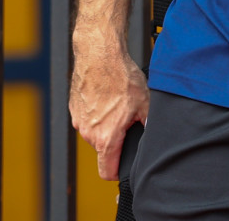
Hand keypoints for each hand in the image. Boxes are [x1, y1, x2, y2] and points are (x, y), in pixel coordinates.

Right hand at [69, 36, 149, 179]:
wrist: (99, 54)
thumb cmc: (120, 77)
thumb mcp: (145, 104)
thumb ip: (149, 126)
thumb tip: (154, 138)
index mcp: (106, 137)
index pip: (107, 172)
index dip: (117, 173)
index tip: (124, 166)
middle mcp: (89, 133)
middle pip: (103, 149)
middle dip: (115, 139)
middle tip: (127, 120)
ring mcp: (79, 120)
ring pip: (94, 132)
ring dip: (105, 124)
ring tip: (116, 104)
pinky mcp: (74, 108)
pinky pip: (87, 118)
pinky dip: (96, 112)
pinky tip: (106, 96)